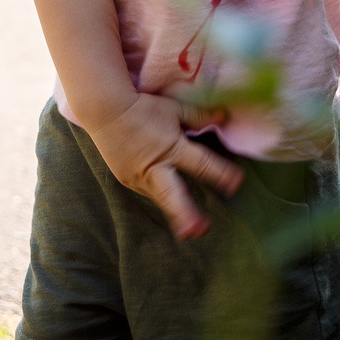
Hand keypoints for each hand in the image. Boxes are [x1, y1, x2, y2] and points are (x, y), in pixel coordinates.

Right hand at [82, 91, 242, 239]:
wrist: (102, 109)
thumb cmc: (142, 107)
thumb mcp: (173, 109)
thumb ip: (199, 116)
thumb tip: (224, 116)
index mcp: (170, 148)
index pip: (201, 164)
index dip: (221, 174)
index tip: (237, 184)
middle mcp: (154, 167)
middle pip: (173, 195)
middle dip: (187, 215)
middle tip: (201, 230)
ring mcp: (137, 176)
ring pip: (160, 198)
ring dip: (175, 213)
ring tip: (188, 232)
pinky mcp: (126, 179)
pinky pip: (147, 189)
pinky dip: (159, 193)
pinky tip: (168, 200)